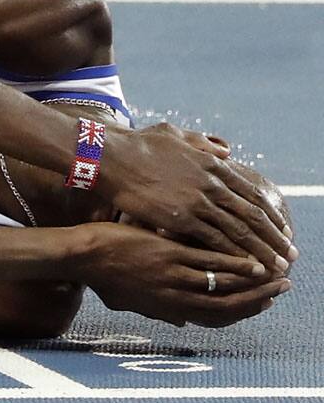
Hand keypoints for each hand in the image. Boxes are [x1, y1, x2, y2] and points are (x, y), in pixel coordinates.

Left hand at [74, 223, 290, 327]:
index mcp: (165, 308)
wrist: (81, 256)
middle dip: (257, 300)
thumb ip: (156, 312)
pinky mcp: (168, 255)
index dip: (240, 313)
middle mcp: (173, 297)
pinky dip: (235, 264)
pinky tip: (253, 260)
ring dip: (254, 282)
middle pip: (225, 306)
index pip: (211, 317)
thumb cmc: (99, 276)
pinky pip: (209, 263)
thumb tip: (178, 323)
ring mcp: (172, 276)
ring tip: (277, 273)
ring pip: (223, 285)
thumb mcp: (127, 303)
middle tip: (281, 290)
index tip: (261, 305)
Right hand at [101, 122, 294, 272]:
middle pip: (253, 215)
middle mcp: (212, 183)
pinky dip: (233, 255)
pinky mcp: (182, 218)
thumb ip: (202, 143)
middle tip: (290, 254)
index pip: (252, 193)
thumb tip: (224, 149)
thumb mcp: (175, 135)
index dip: (270, 213)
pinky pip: (215, 240)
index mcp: (213, 165)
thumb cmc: (138, 146)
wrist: (113, 157)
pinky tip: (244, 268)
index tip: (282, 228)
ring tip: (275, 267)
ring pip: (240, 231)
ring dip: (261, 251)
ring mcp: (199, 201)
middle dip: (275, 237)